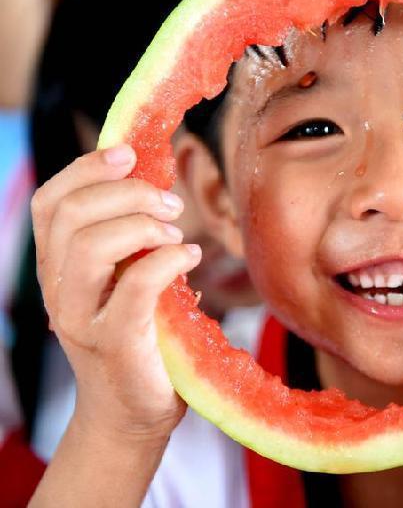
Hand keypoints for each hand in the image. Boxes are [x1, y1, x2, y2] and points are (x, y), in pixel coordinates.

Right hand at [31, 144, 200, 443]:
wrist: (132, 413)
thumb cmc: (140, 337)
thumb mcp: (127, 279)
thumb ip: (129, 240)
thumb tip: (155, 185)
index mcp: (58, 267)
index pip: (49, 202)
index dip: (86, 168)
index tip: (129, 154)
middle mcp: (58, 289)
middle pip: (71, 215)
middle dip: (127, 193)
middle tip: (170, 203)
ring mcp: (81, 318)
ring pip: (91, 246)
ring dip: (142, 225)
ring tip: (175, 233)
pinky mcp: (114, 343)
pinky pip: (134, 287)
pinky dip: (167, 260)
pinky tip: (188, 257)